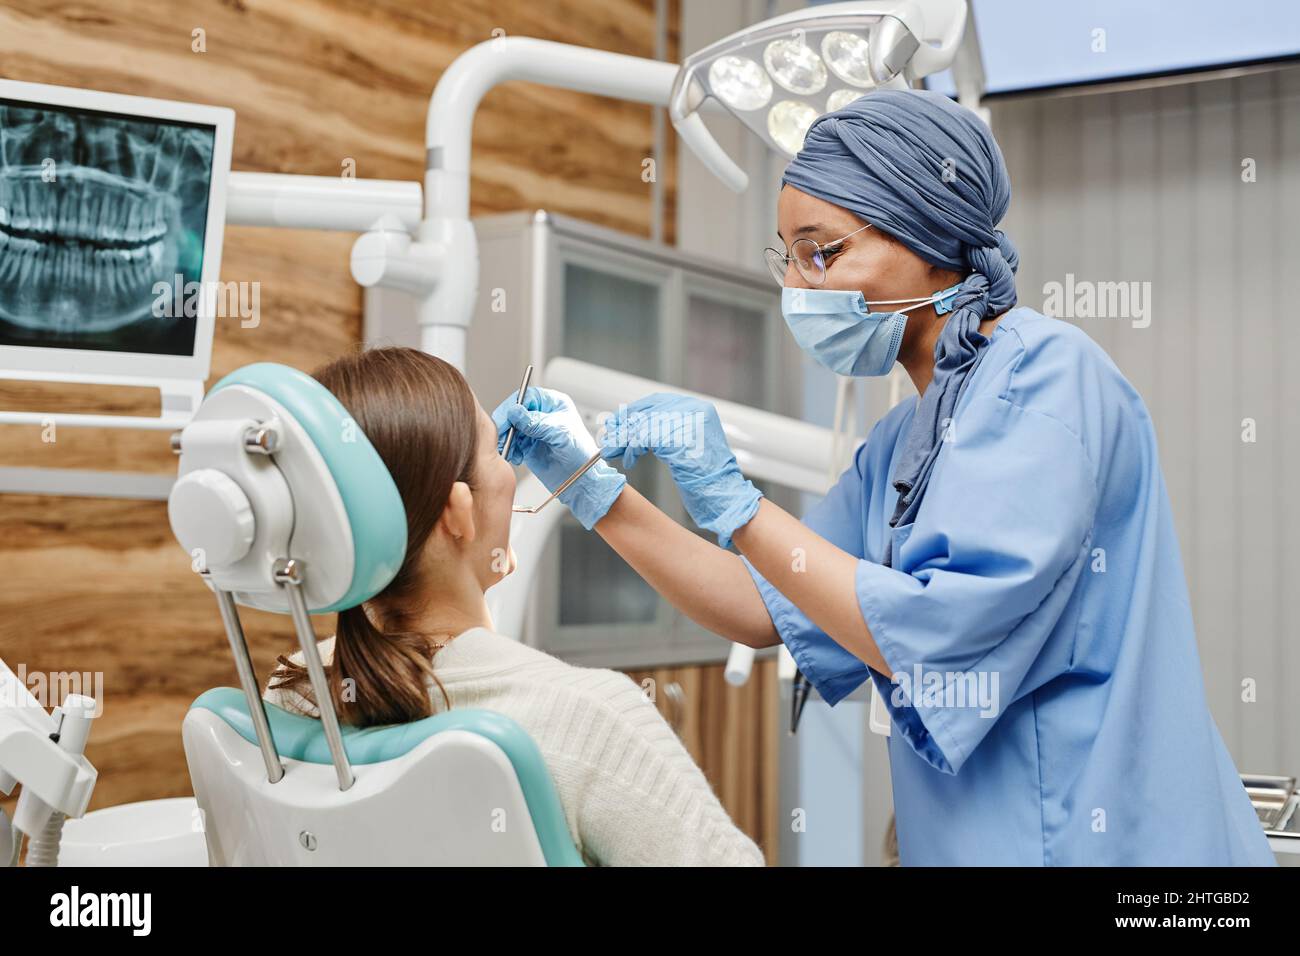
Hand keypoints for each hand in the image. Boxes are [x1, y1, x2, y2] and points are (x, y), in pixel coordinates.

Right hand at [492, 386, 625, 529]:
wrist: (581, 480)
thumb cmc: (581, 454)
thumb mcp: (559, 433)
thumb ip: (536, 422)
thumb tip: (515, 412)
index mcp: (553, 404)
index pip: (527, 397)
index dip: (513, 406)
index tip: (506, 419)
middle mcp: (542, 414)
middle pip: (515, 411)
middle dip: (506, 424)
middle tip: (501, 436)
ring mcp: (534, 430)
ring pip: (510, 428)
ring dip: (506, 439)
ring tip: (510, 450)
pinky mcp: (528, 445)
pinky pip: (511, 443)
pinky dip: (509, 449)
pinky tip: (515, 456)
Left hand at [599, 392, 761, 548]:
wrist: (721, 494)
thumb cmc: (704, 476)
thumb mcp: (686, 444)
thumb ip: (665, 430)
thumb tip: (631, 425)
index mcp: (698, 408)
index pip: (657, 402)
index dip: (634, 412)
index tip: (617, 422)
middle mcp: (695, 409)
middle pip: (648, 412)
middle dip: (625, 426)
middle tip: (609, 437)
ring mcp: (689, 422)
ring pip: (644, 425)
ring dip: (625, 440)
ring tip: (613, 451)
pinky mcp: (679, 438)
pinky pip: (645, 438)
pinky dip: (633, 449)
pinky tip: (630, 460)